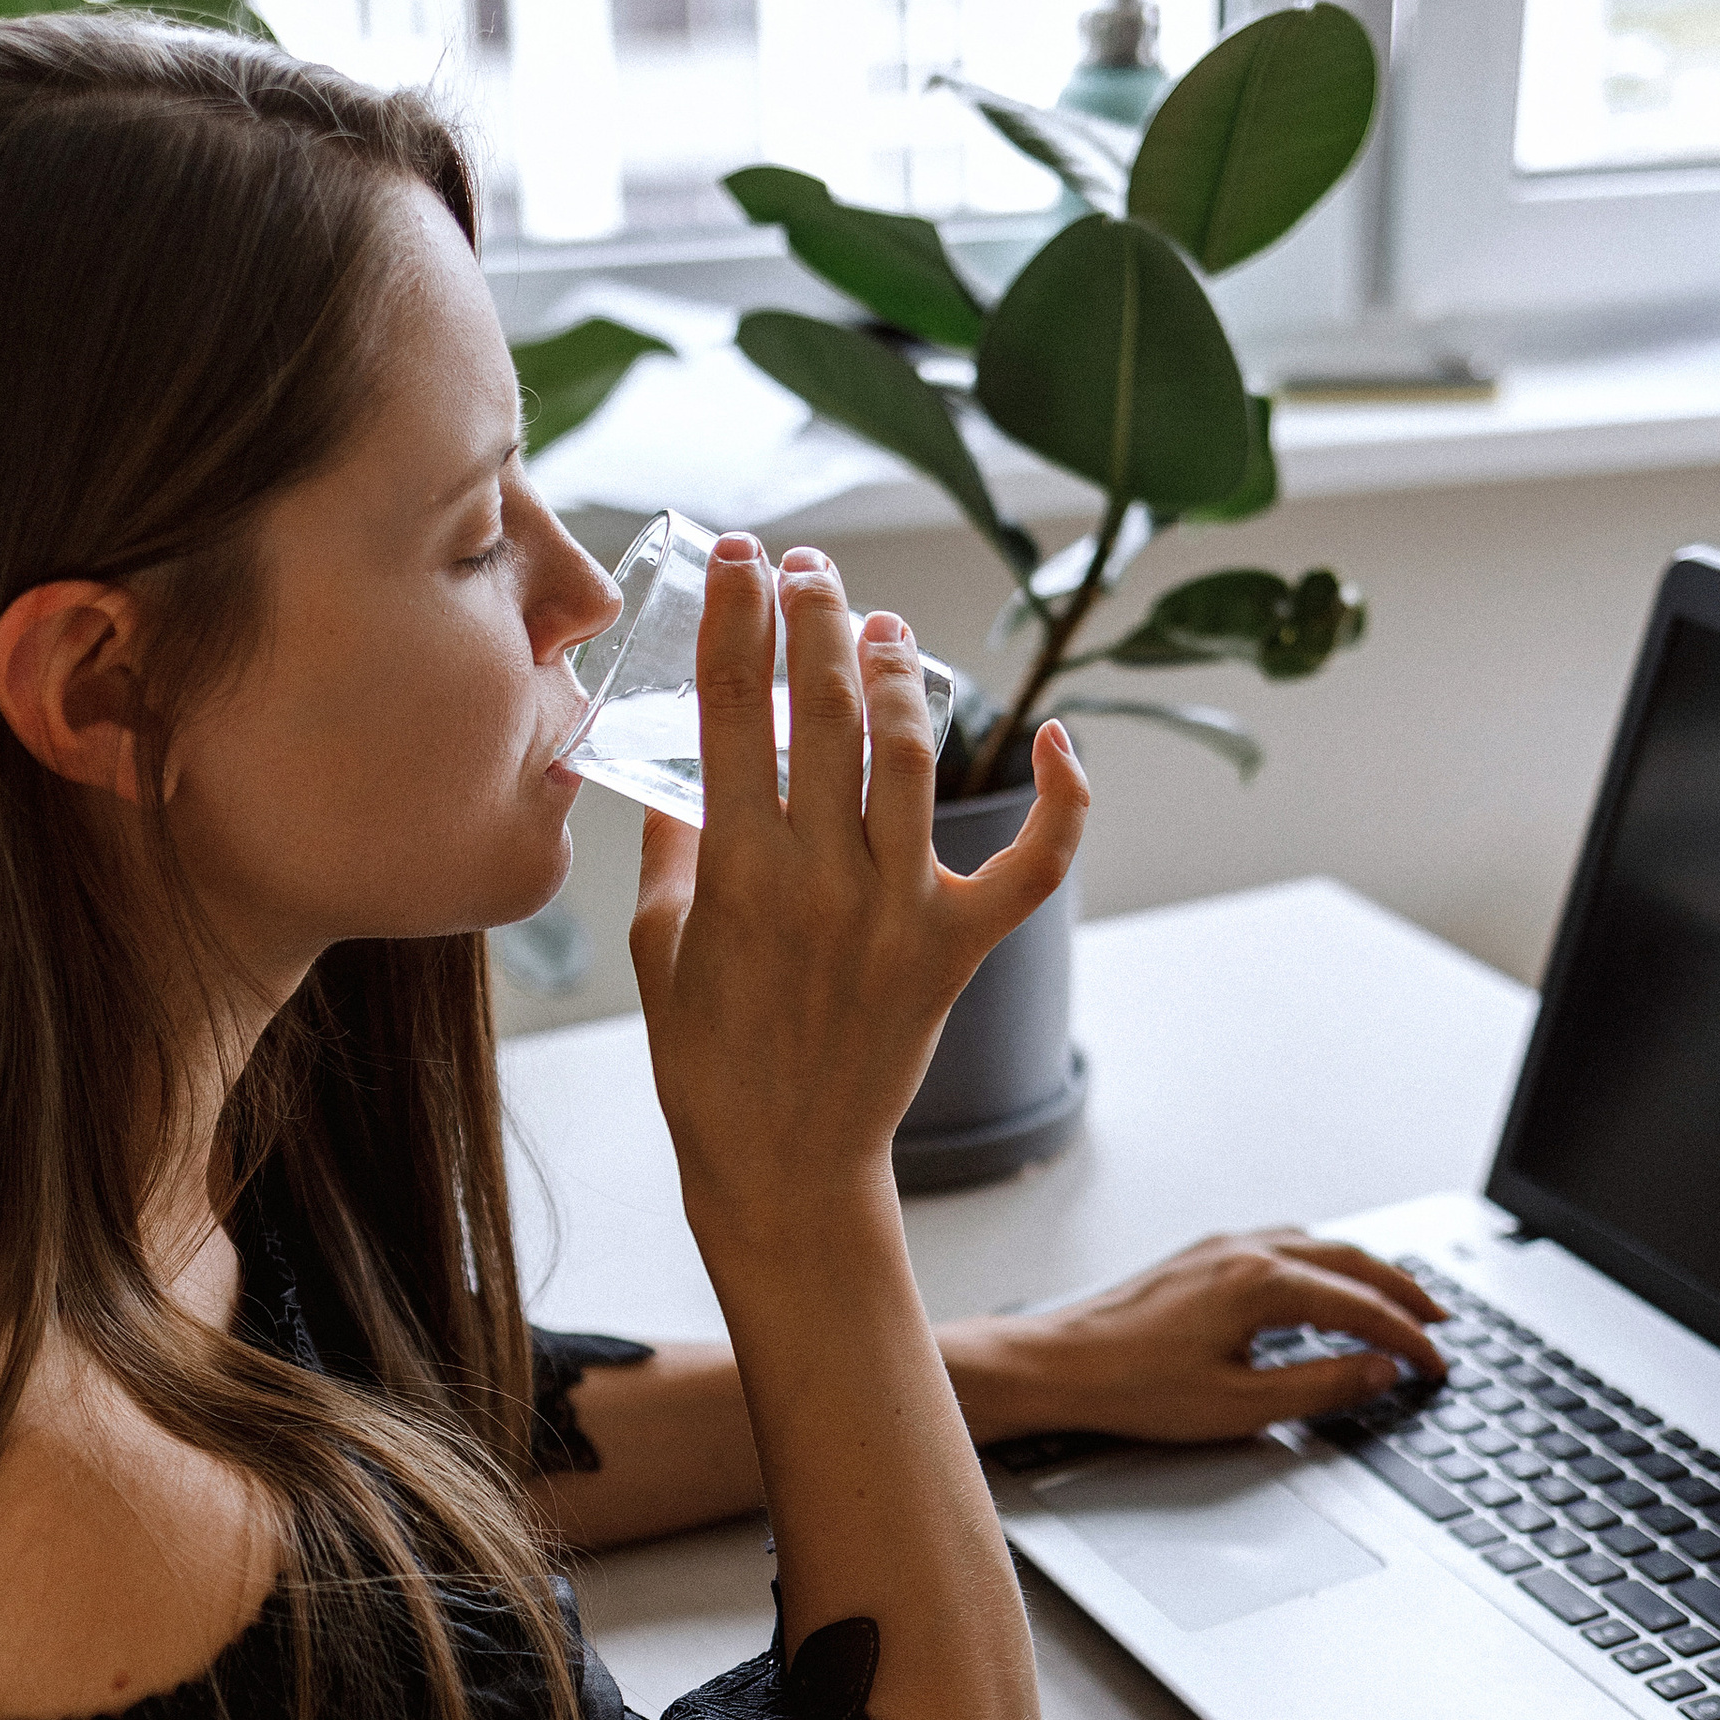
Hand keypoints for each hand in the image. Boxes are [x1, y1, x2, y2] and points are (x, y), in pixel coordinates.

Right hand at [628, 538, 1086, 1251]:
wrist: (781, 1162)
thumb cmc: (707, 1058)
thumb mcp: (658, 944)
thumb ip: (674, 843)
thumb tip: (682, 756)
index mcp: (734, 873)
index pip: (735, 710)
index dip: (738, 619)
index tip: (742, 557)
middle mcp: (822, 882)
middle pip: (829, 713)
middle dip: (818, 621)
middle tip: (811, 571)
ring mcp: (897, 914)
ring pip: (911, 759)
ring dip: (901, 675)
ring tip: (884, 625)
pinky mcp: (955, 948)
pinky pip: (1030, 867)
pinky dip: (1060, 800)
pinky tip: (1058, 737)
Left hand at [943, 1228, 1447, 1447]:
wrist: (1056, 1366)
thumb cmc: (1132, 1388)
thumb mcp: (1240, 1405)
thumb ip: (1321, 1387)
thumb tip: (1379, 1372)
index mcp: (1262, 1283)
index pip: (1363, 1308)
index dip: (1410, 1340)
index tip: (1437, 1366)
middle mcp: (1246, 1251)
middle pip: (1351, 1261)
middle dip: (1404, 1293)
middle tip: (1440, 1323)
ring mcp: (1221, 1248)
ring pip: (1318, 1246)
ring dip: (1365, 1273)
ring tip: (1396, 1302)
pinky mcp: (1200, 1258)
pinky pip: (1283, 1245)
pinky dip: (1324, 1264)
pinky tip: (1323, 1286)